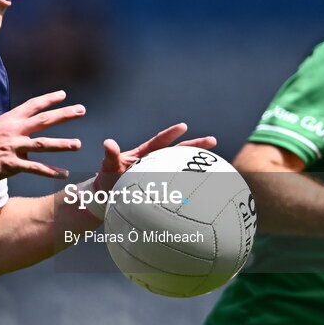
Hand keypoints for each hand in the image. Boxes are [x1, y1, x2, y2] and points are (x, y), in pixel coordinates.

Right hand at [0, 90, 84, 184]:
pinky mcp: (11, 164)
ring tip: (78, 144)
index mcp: (8, 120)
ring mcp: (13, 147)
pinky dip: (50, 171)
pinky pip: (35, 168)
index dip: (49, 99)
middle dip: (64, 114)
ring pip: (43, 144)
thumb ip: (8, 129)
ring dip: (62, 144)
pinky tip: (64, 174)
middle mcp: (13, 131)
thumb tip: (19, 131)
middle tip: (81, 110)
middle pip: (44, 120)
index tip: (63, 95)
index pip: (32, 105)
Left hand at [93, 123, 216, 190]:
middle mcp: (155, 162)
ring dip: (197, 165)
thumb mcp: (108, 166)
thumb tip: (108, 143)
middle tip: (213, 141)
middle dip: (195, 146)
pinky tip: (206, 189)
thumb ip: (110, 155)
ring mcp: (159, 175)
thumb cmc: (107, 179)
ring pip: (181, 167)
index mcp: (144, 154)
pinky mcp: (161, 188)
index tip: (183, 127)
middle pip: (178, 151)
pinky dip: (190, 186)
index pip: (159, 142)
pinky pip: (177, 186)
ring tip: (216, 164)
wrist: (107, 197)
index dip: (171, 134)